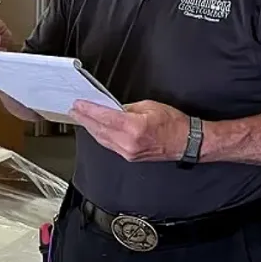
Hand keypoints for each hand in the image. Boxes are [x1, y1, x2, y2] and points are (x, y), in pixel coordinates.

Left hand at [69, 99, 188, 161]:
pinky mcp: (129, 156)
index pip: (104, 117)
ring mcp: (128, 152)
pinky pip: (109, 145)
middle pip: (99, 129)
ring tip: (80, 118)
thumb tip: (112, 108)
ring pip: (102, 139)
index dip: (89, 110)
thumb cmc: (173, 124)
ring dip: (89, 127)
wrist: (187, 142)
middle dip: (84, 119)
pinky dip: (99, 135)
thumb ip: (127, 108)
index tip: (78, 104)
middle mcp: (129, 142)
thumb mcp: (149, 106)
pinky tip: (94, 129)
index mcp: (134, 127)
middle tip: (73, 110)